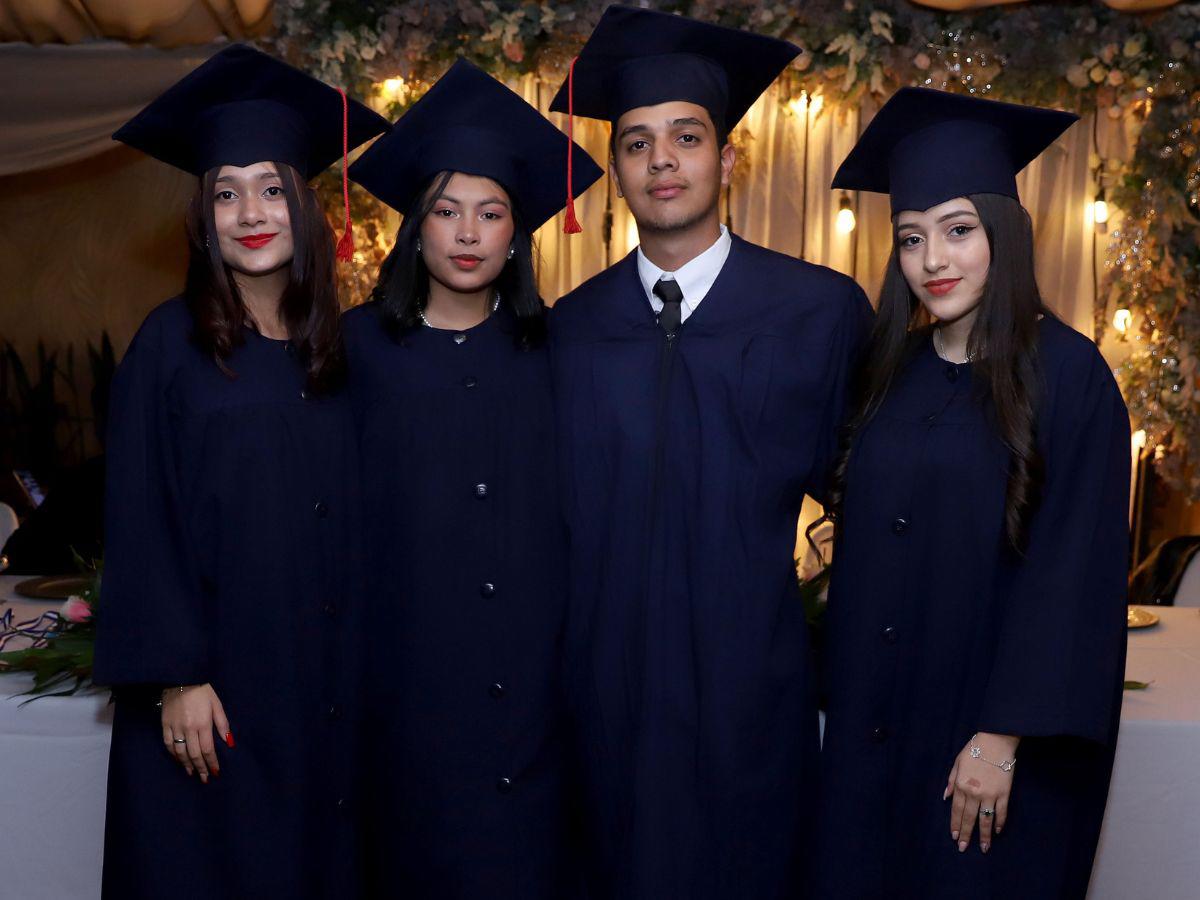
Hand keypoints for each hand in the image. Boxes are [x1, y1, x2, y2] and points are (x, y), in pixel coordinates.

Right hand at [160, 684, 231, 782]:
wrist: (180, 677)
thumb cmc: (202, 690)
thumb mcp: (217, 704)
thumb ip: (223, 724)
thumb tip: (229, 742)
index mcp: (203, 724)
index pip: (207, 750)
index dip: (211, 763)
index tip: (215, 772)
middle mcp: (188, 728)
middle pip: (194, 754)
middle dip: (200, 768)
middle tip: (204, 778)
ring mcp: (175, 727)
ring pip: (180, 752)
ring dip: (186, 764)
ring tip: (192, 773)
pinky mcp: (164, 725)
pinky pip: (168, 744)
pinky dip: (173, 754)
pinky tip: (178, 760)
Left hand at [944, 732, 1018, 853]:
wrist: (995, 742)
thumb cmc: (974, 750)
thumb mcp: (957, 763)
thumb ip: (951, 780)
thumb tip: (946, 797)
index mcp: (961, 785)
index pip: (956, 810)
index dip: (955, 824)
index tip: (954, 836)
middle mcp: (974, 793)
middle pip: (969, 818)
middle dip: (966, 834)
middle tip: (963, 847)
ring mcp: (990, 794)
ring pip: (986, 819)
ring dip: (984, 835)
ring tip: (984, 848)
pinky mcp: (1004, 794)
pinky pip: (1002, 812)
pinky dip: (1000, 822)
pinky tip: (997, 831)